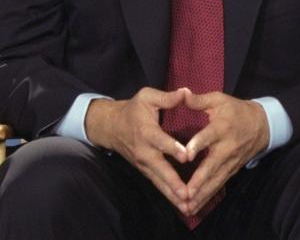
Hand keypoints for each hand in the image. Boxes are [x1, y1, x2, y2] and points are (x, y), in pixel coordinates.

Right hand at [84, 88, 192, 212]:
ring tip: (188, 208)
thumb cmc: (133, 109)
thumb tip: (186, 93)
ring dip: (172, 195)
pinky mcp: (145, 171)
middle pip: (160, 169)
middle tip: (187, 195)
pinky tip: (182, 206)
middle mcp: (145, 151)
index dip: (172, 148)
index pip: (160, 141)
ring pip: (159, 182)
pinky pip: (158, 184)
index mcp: (146, 131)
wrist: (111, 126)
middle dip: (173, 182)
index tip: (186, 156)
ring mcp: (144, 164)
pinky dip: (169, 196)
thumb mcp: (146, 97)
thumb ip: (166, 98)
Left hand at [182, 91, 269, 214]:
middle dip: (199, 181)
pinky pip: (219, 184)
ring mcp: (231, 162)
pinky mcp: (232, 170)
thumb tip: (181, 93)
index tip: (187, 154)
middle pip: (212, 166)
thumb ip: (199, 100)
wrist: (262, 125)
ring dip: (202, 194)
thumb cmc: (235, 110)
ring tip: (187, 206)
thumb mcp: (219, 100)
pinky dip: (208, 196)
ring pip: (216, 180)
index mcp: (222, 128)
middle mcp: (227, 148)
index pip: (209, 137)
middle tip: (185, 193)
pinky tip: (196, 206)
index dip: (199, 144)